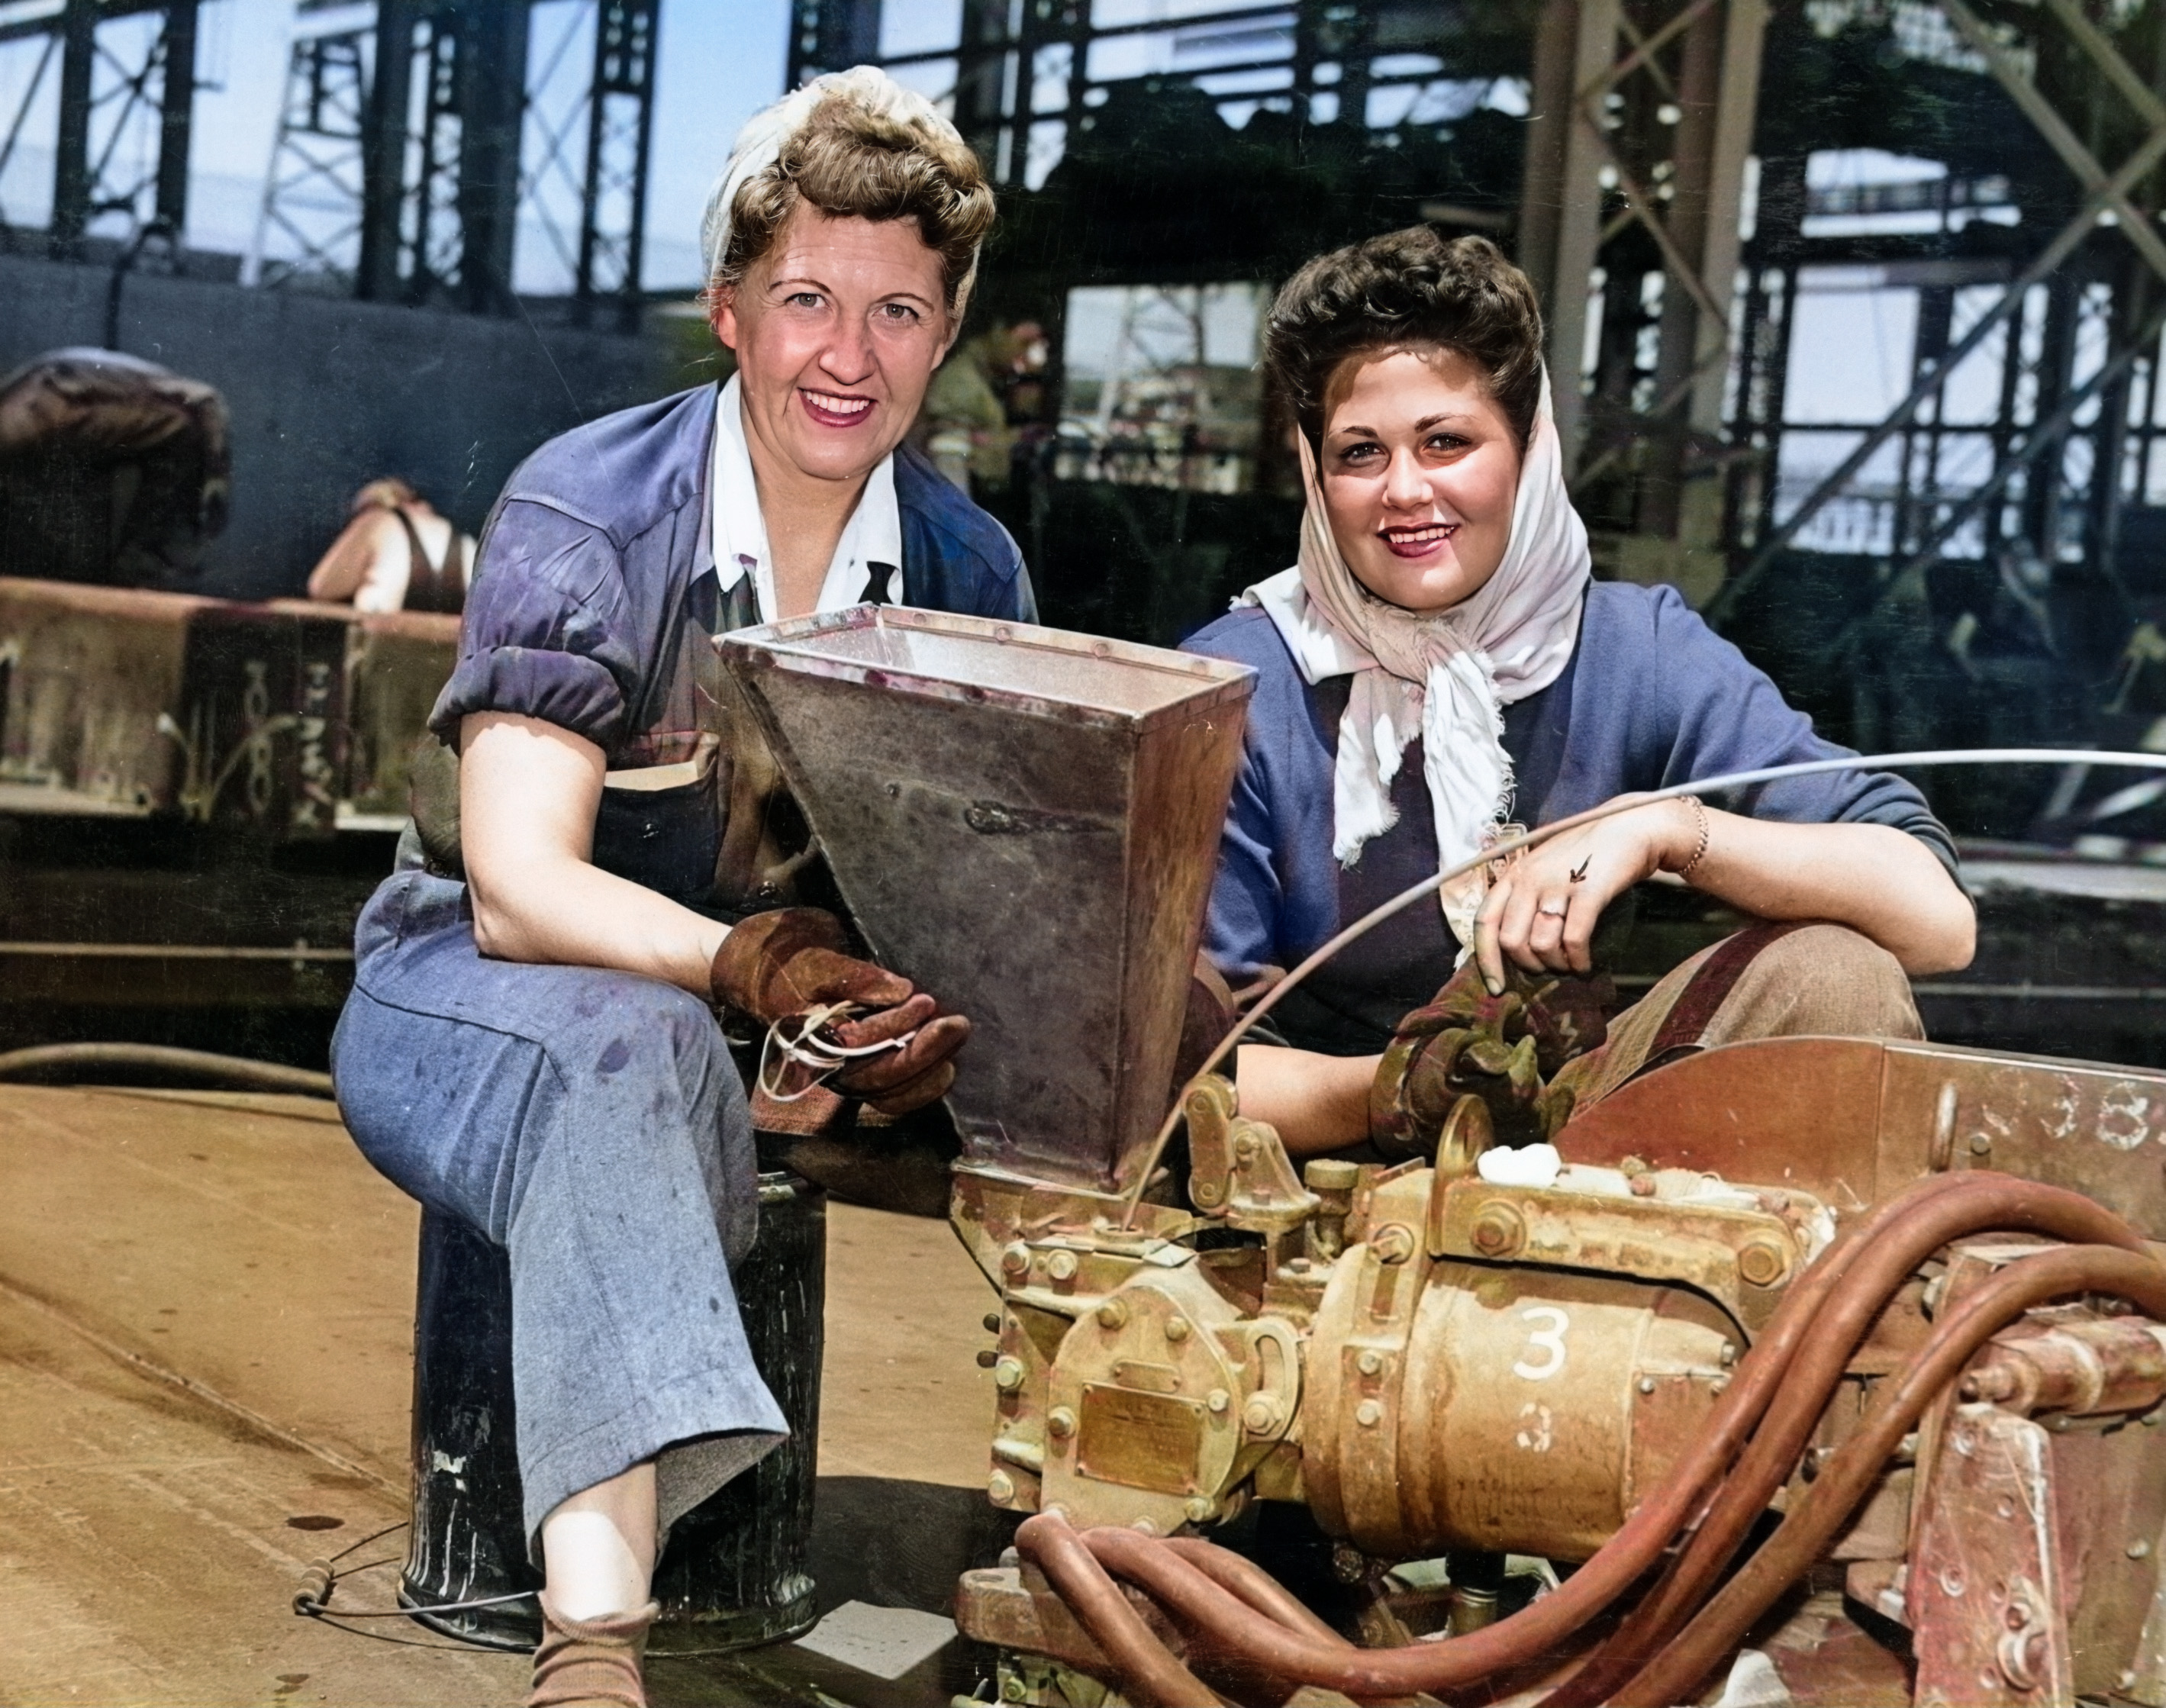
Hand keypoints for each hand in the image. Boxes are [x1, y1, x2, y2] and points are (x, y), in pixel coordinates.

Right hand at [710, 909, 969, 1113]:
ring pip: (885, 1092)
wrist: (749, 970)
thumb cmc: (779, 954)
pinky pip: (886, 1096)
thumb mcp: (812, 952)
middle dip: (923, 1053)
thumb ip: (854, 974)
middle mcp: (822, 1063)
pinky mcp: (851, 1072)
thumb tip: (901, 989)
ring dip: (926, 1073)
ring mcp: (837, 1072)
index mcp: (808, 1034)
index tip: (925, 1000)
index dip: (896, 1023)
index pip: (858, 1041)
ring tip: (956, 1040)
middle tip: (958, 1025)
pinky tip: (944, 1069)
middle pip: (876, 1076)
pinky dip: (917, 1089)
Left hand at [1473, 796, 1697, 994]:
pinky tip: (1585, 964)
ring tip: (1570, 965)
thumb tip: (1514, 946)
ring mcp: (1557, 883)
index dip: (1486, 960)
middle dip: (1529, 965)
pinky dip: (1579, 961)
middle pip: (1511, 941)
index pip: (1484, 922)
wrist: (1629, 828)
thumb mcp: (1544, 867)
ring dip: (1556, 965)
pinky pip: (1574, 940)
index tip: (1495, 987)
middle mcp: (1530, 878)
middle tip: (1548, 968)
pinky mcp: (1588, 891)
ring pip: (1542, 944)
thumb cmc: (1584, 854)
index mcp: (1514, 874)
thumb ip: (1525, 897)